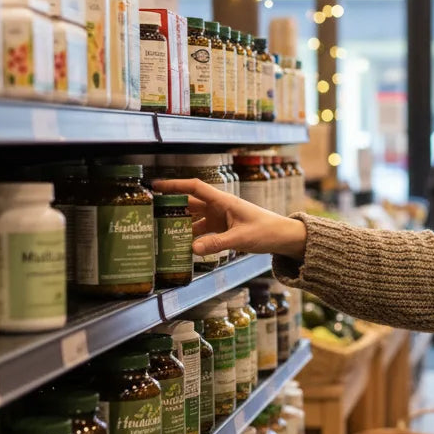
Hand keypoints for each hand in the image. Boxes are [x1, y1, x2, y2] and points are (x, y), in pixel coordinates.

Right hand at [152, 179, 307, 259]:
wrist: (284, 237)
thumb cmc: (267, 231)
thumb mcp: (241, 238)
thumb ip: (217, 243)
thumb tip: (192, 249)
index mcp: (224, 201)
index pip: (195, 188)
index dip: (175, 185)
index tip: (155, 185)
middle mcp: (219, 207)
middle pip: (190, 204)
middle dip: (171, 207)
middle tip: (149, 213)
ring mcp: (220, 218)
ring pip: (194, 219)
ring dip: (180, 225)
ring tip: (159, 233)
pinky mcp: (223, 229)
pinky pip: (202, 231)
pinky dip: (191, 237)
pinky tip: (180, 246)